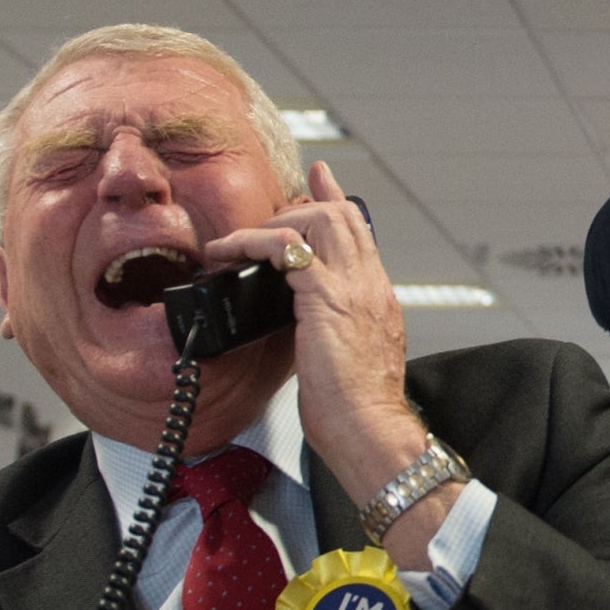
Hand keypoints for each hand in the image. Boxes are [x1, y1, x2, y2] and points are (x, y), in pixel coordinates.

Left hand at [200, 162, 458, 565]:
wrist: (370, 429)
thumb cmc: (358, 411)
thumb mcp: (351, 360)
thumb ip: (335, 331)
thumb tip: (309, 327)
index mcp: (378, 300)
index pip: (362, 234)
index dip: (338, 201)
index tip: (321, 179)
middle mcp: (370, 286)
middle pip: (342, 216)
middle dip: (300, 206)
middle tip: (263, 220)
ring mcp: (352, 289)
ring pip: (319, 220)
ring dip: (274, 224)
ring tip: (242, 243)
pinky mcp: (326, 299)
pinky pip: (286, 250)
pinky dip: (254, 243)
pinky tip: (231, 253)